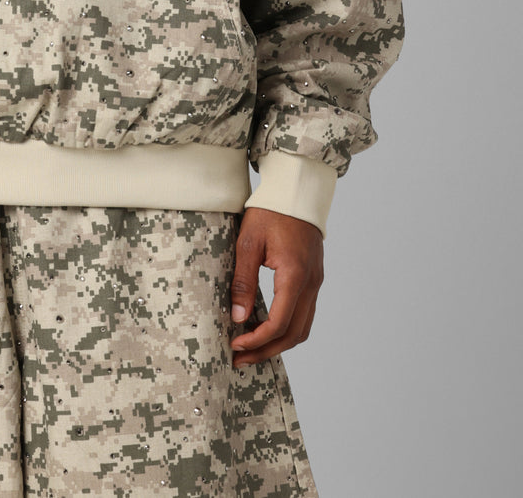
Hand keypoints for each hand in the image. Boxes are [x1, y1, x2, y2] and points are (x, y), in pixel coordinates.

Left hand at [229, 207, 323, 368]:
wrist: (295, 192)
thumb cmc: (270, 212)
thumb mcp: (248, 243)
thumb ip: (243, 281)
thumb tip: (237, 317)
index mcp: (295, 275)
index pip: (279, 322)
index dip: (257, 339)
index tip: (235, 344)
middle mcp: (311, 283)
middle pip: (293, 333)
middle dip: (266, 350)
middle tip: (240, 358)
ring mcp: (315, 282)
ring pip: (302, 327)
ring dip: (277, 343)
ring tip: (251, 348)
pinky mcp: (313, 278)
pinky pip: (304, 314)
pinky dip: (287, 328)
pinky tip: (266, 327)